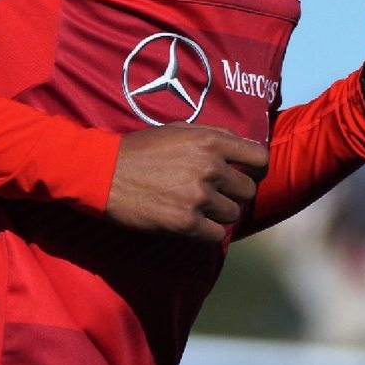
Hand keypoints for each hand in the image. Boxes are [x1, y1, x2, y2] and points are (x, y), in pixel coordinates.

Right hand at [105, 125, 268, 241]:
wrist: (104, 172)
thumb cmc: (140, 149)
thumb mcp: (178, 129)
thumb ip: (213, 136)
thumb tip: (241, 148)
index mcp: (211, 141)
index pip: (260, 158)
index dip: (257, 169)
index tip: (249, 175)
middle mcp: (210, 167)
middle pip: (248, 190)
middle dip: (234, 194)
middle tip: (216, 195)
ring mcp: (198, 196)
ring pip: (233, 214)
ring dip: (219, 214)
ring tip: (198, 208)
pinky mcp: (186, 222)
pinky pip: (216, 234)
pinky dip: (207, 231)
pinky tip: (192, 223)